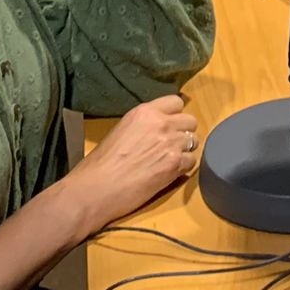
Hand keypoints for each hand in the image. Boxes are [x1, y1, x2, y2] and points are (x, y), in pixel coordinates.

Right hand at [62, 94, 199, 231]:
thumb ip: (142, 127)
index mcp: (144, 112)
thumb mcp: (121, 131)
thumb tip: (153, 132)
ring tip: (170, 161)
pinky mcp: (175, 164)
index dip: (175, 115)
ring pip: (194, 141)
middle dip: (183, 132)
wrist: (95, 188)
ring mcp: (170, 143)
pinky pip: (192, 161)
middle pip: (190, 121)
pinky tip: (170, 173)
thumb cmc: (99, 164)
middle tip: (172, 145)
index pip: (175, 101)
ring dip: (185, 150)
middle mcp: (161, 123)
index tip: (169, 125)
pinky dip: (183, 168)